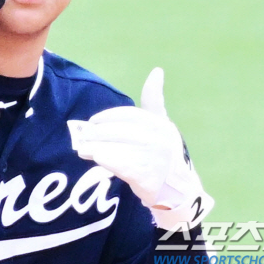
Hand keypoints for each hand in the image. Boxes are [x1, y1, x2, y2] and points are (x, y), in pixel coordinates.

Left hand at [67, 68, 212, 229]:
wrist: (180, 193)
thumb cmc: (165, 155)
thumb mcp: (162, 126)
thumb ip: (154, 101)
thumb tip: (156, 71)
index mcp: (162, 125)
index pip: (129, 115)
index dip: (107, 118)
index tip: (93, 122)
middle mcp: (161, 140)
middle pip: (120, 131)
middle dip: (97, 133)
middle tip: (83, 137)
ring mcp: (156, 159)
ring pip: (117, 148)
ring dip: (95, 147)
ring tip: (83, 149)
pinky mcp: (148, 177)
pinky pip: (121, 165)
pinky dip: (105, 160)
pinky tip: (95, 158)